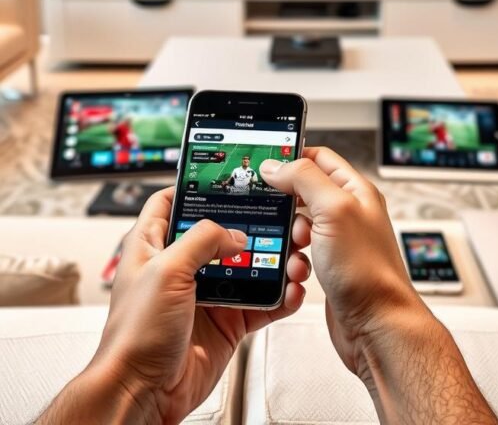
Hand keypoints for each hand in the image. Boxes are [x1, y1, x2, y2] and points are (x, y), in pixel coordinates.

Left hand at [86, 187, 308, 424]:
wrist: (143, 393)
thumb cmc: (135, 335)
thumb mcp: (165, 271)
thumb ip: (202, 240)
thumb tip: (233, 234)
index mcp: (153, 246)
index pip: (171, 202)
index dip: (194, 187)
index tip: (223, 177)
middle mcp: (180, 267)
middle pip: (219, 232)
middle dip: (249, 224)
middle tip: (275, 215)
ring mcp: (205, 294)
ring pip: (245, 266)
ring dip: (271, 261)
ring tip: (291, 255)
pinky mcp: (224, 322)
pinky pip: (259, 303)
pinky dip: (278, 297)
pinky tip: (290, 290)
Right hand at [260, 148, 427, 378]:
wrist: (377, 327)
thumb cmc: (367, 272)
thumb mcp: (334, 210)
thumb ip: (305, 179)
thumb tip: (277, 165)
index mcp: (356, 190)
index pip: (319, 157)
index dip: (292, 157)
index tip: (266, 164)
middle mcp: (349, 213)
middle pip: (305, 191)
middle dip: (286, 202)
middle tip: (276, 211)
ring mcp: (339, 241)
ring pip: (299, 224)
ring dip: (289, 234)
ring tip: (296, 244)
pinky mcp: (329, 266)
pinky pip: (300, 253)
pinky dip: (293, 258)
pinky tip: (297, 266)